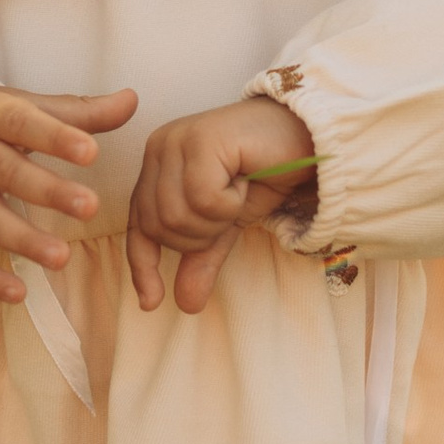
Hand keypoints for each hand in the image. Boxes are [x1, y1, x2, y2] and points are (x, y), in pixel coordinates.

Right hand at [0, 82, 135, 304]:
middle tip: (91, 208)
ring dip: (22, 239)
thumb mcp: (25, 106)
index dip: (56, 137)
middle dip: (48, 191)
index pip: (24, 123)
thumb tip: (132, 100)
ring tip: (62, 258)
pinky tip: (18, 293)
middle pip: (7, 172)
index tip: (91, 152)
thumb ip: (79, 111)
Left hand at [125, 97, 316, 314]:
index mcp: (157, 166)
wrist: (305, 138)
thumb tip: (186, 305)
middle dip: (200, 236)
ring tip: (238, 192)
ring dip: (217, 219)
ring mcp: (177, 141)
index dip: (142, 266)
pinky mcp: (200, 139)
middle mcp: (159, 149)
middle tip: (231, 210)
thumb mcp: (227, 223)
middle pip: (158, 226)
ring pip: (177, 215)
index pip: (138, 226)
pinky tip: (244, 179)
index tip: (151, 302)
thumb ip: (203, 256)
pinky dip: (229, 202)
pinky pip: (202, 198)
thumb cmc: (265, 172)